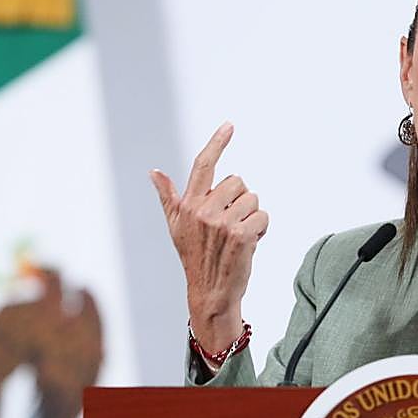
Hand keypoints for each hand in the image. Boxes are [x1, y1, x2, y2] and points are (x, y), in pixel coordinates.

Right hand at [149, 122, 268, 351]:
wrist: (210, 292)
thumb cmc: (195, 257)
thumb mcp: (176, 226)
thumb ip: (168, 196)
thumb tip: (154, 171)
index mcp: (188, 204)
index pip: (203, 165)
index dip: (217, 143)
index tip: (230, 125)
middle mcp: (202, 211)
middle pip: (239, 182)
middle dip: (241, 201)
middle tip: (231, 225)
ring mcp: (221, 223)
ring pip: (253, 200)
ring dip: (252, 217)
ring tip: (239, 236)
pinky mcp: (241, 235)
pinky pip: (263, 216)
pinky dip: (262, 229)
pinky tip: (249, 244)